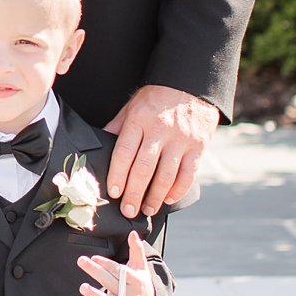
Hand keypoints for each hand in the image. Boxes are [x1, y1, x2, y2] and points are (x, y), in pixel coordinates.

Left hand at [77, 231, 156, 295]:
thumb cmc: (140, 281)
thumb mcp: (141, 265)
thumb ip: (136, 249)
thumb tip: (132, 233)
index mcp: (137, 281)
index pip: (121, 272)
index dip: (107, 264)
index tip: (94, 257)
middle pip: (112, 284)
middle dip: (96, 272)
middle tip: (81, 260)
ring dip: (94, 295)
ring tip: (82, 286)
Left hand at [103, 85, 216, 216]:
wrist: (191, 85)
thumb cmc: (155, 99)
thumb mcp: (131, 107)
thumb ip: (117, 128)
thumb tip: (98, 146)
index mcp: (139, 120)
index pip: (124, 151)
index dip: (117, 174)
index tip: (113, 192)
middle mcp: (159, 131)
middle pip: (144, 168)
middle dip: (134, 193)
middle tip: (127, 210)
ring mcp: (180, 140)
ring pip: (166, 175)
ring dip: (155, 197)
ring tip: (147, 209)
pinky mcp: (197, 147)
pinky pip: (188, 174)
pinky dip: (178, 190)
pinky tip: (168, 198)